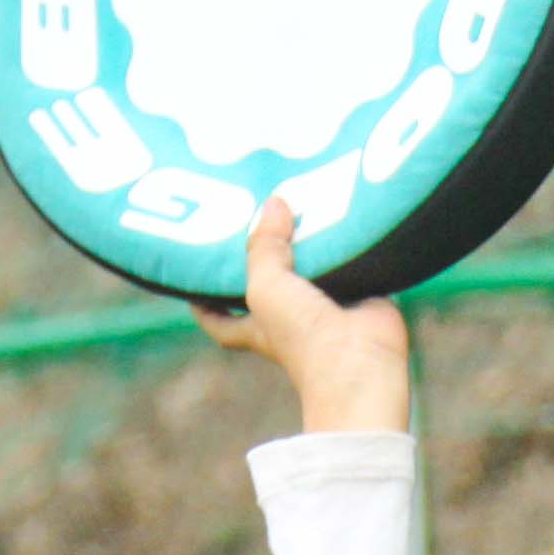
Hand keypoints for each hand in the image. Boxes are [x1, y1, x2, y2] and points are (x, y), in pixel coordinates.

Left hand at [201, 199, 410, 436]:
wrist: (360, 359)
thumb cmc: (303, 334)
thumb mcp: (265, 287)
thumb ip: (263, 247)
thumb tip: (274, 203)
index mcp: (258, 325)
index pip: (222, 319)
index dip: (206, 306)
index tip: (193, 283)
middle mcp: (290, 317)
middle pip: (269, 282)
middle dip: (265, 254)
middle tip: (256, 212)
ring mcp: (326, 306)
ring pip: (312, 267)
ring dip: (310, 240)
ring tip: (302, 195)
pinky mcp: (361, 293)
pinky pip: (351, 260)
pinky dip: (349, 241)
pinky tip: (347, 209)